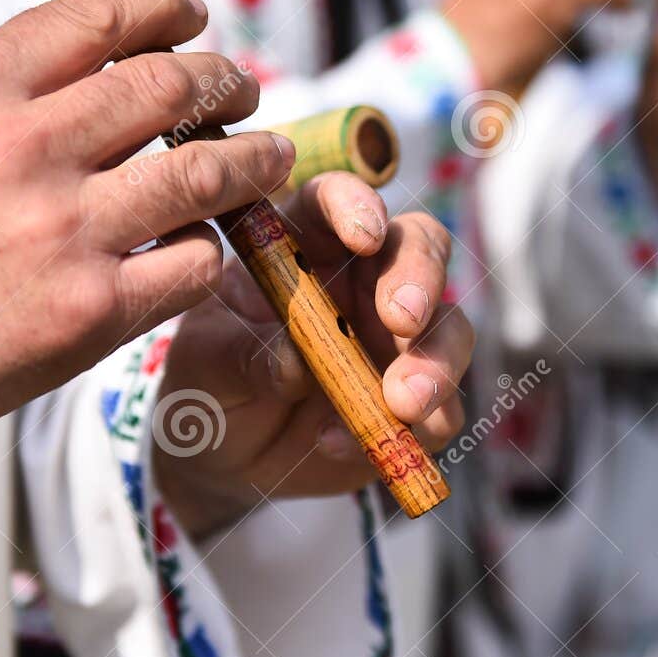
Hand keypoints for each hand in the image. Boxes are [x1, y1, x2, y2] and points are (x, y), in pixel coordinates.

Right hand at [0, 0, 293, 448]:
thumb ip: (5, 86)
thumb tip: (106, 43)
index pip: (103, 16)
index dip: (165, 6)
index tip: (190, 15)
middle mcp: (28, 149)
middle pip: (172, 85)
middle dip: (226, 79)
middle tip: (245, 89)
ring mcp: (67, 232)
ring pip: (205, 170)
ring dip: (253, 157)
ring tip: (269, 155)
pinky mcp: (93, 312)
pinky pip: (193, 262)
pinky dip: (209, 247)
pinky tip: (204, 244)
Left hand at [150, 174, 472, 539]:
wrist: (221, 456)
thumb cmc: (209, 383)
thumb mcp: (206, 364)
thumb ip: (244, 355)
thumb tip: (293, 362)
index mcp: (304, 244)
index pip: (337, 200)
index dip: (357, 205)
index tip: (364, 237)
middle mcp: (363, 281)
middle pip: (420, 248)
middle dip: (420, 278)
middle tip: (401, 319)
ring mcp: (397, 342)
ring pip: (451, 329)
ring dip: (437, 361)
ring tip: (402, 402)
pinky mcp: (417, 404)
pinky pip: (441, 411)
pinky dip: (409, 430)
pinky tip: (338, 443)